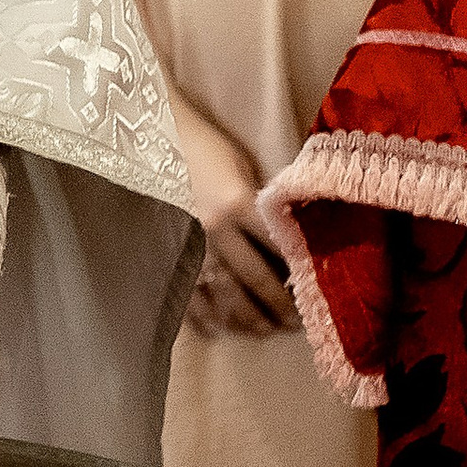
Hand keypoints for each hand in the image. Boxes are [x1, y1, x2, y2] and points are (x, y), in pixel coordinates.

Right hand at [175, 105, 295, 335]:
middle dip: (282, 306)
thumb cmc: (202, 146)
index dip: (303, 270)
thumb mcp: (241, 166)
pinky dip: (209, 318)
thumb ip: (261, 203)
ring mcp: (188, 247)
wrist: (148, 136)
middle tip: (299, 322)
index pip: (281, 246)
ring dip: (251, 319)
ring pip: (226, 297)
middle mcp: (214, 231)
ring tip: (268, 330)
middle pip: (258, 280)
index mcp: (238, 203)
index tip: (318, 288)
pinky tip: (224, 328)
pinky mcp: (167, 256)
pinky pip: (190, 298)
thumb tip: (290, 236)